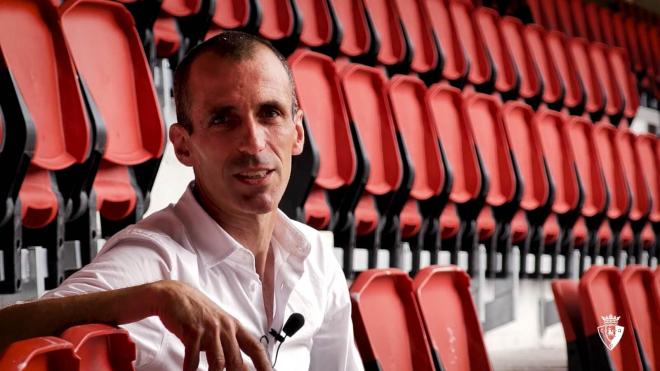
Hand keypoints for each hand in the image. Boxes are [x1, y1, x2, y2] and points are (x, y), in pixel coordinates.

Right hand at [151, 280, 270, 370]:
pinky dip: (190, 370)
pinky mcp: (192, 332)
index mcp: (233, 326)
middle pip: (237, 360)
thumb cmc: (196, 310)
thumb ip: (227, 341)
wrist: (173, 295)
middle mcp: (225, 328)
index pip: (255, 347)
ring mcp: (209, 330)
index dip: (264, 363)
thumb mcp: (217, 323)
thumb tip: (237, 363)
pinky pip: (193, 359)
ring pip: (218, 362)